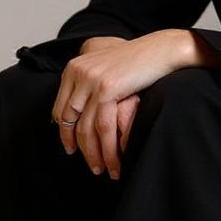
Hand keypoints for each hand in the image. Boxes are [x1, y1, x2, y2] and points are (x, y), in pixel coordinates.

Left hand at [52, 29, 197, 178]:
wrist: (161, 50)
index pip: (60, 109)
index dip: (65, 133)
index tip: (72, 149)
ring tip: (103, 170)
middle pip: (70, 121)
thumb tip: (79, 112)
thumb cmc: (138, 62)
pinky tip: (114, 161)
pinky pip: (103, 127)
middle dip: (79, 147)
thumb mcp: (105, 70)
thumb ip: (89, 86)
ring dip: (94, 154)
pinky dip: (107, 149)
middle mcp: (78, 73)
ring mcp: (91, 80)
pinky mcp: (107, 89)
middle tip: (91, 165)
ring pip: (86, 128)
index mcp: (74, 68)